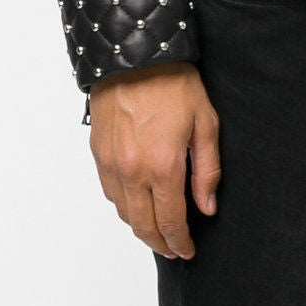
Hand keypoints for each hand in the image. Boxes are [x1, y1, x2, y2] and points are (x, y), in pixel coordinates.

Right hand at [89, 62, 220, 259]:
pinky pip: (110, 192)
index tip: (187, 250)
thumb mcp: (205, 121)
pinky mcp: (98, 153)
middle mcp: (133, 172)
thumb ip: (207, 169)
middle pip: (143, 225)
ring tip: (156, 230)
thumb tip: (207, 207)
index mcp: (163, 167)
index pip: (170, 221)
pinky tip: (136, 202)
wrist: (134, 54)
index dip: (180, 242)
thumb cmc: (173, 82)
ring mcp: (112, 164)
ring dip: (140, 227)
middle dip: (160, 243)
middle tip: (173, 249)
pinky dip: (124, 205)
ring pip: (124, 212)